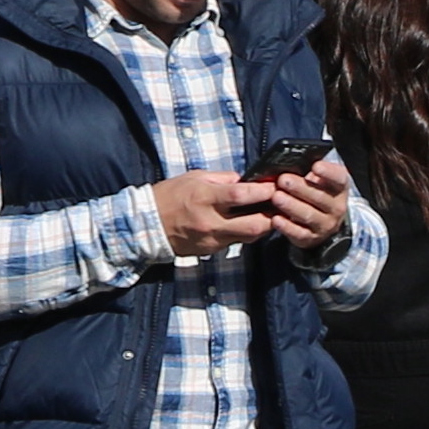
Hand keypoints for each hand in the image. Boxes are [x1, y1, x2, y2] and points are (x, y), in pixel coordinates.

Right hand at [150, 169, 282, 258]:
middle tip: (281, 206)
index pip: (242, 195)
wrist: (147, 225)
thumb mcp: (194, 177)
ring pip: (249, 237)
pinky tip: (246, 223)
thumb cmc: (170, 196)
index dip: (264, 191)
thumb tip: (245, 181)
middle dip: (273, 216)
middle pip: (254, 225)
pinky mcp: (211, 250)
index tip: (275, 186)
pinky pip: (236, 242)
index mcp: (205, 198)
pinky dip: (245, 232)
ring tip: (267, 214)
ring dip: (262, 226)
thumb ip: (222, 179)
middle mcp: (211, 222)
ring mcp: (212, 239)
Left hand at [261, 153, 355, 252]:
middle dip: (300, 188)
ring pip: (309, 215)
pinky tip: (276, 219)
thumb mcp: (317, 179)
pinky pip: (299, 233)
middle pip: (320, 197)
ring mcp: (325, 225)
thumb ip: (308, 170)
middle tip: (283, 180)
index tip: (315, 166)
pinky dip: (287, 227)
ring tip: (276, 197)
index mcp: (339, 188)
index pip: (339, 178)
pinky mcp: (311, 238)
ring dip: (291, 205)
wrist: (321, 222)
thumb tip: (290, 162)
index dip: (328, 172)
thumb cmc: (315, 192)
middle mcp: (336, 207)